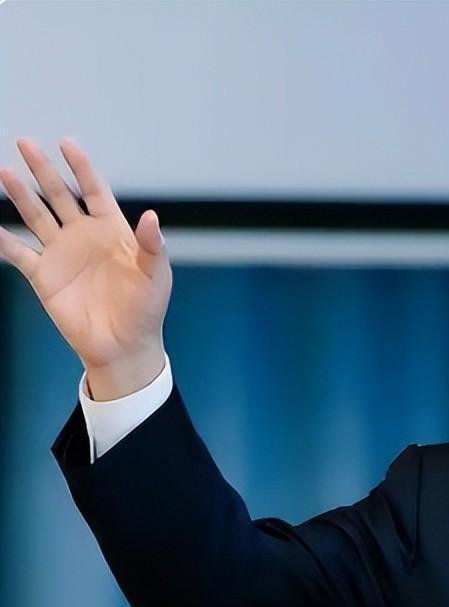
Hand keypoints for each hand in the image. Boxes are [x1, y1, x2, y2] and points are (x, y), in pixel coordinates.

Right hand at [0, 138, 170, 398]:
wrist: (124, 344)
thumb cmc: (145, 308)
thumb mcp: (156, 274)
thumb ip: (153, 245)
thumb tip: (152, 216)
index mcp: (113, 230)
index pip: (94, 190)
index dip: (81, 167)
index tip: (67, 143)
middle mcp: (84, 236)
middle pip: (60, 195)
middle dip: (43, 170)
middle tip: (24, 143)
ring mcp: (61, 254)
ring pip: (36, 216)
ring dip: (20, 195)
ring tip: (4, 172)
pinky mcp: (43, 276)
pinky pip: (18, 253)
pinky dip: (2, 240)